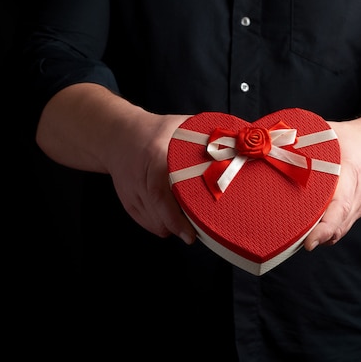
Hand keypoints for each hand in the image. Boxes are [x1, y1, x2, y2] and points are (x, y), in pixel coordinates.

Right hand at [107, 112, 197, 244]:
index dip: (177, 218)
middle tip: (202, 227)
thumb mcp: (182, 127)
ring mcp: (132, 194)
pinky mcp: (129, 204)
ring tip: (191, 215)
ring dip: (175, 226)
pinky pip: (149, 224)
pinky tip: (176, 214)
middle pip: (161, 217)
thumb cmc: (158, 131)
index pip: (163, 195)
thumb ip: (208, 138)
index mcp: (155, 158)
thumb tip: (240, 147)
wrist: (120, 135)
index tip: (192, 234)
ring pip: (157, 225)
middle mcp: (140, 180)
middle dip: (183, 227)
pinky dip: (165, 224)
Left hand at [303, 118, 360, 250]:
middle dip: (316, 238)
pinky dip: (324, 233)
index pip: (341, 206)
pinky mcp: (355, 211)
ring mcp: (359, 206)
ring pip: (339, 230)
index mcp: (353, 174)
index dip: (325, 227)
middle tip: (291, 243)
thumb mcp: (329, 133)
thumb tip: (271, 144)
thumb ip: (303, 140)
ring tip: (294, 239)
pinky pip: (340, 227)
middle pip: (338, 225)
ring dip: (319, 238)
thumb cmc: (352, 138)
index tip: (310, 241)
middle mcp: (359, 195)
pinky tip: (306, 232)